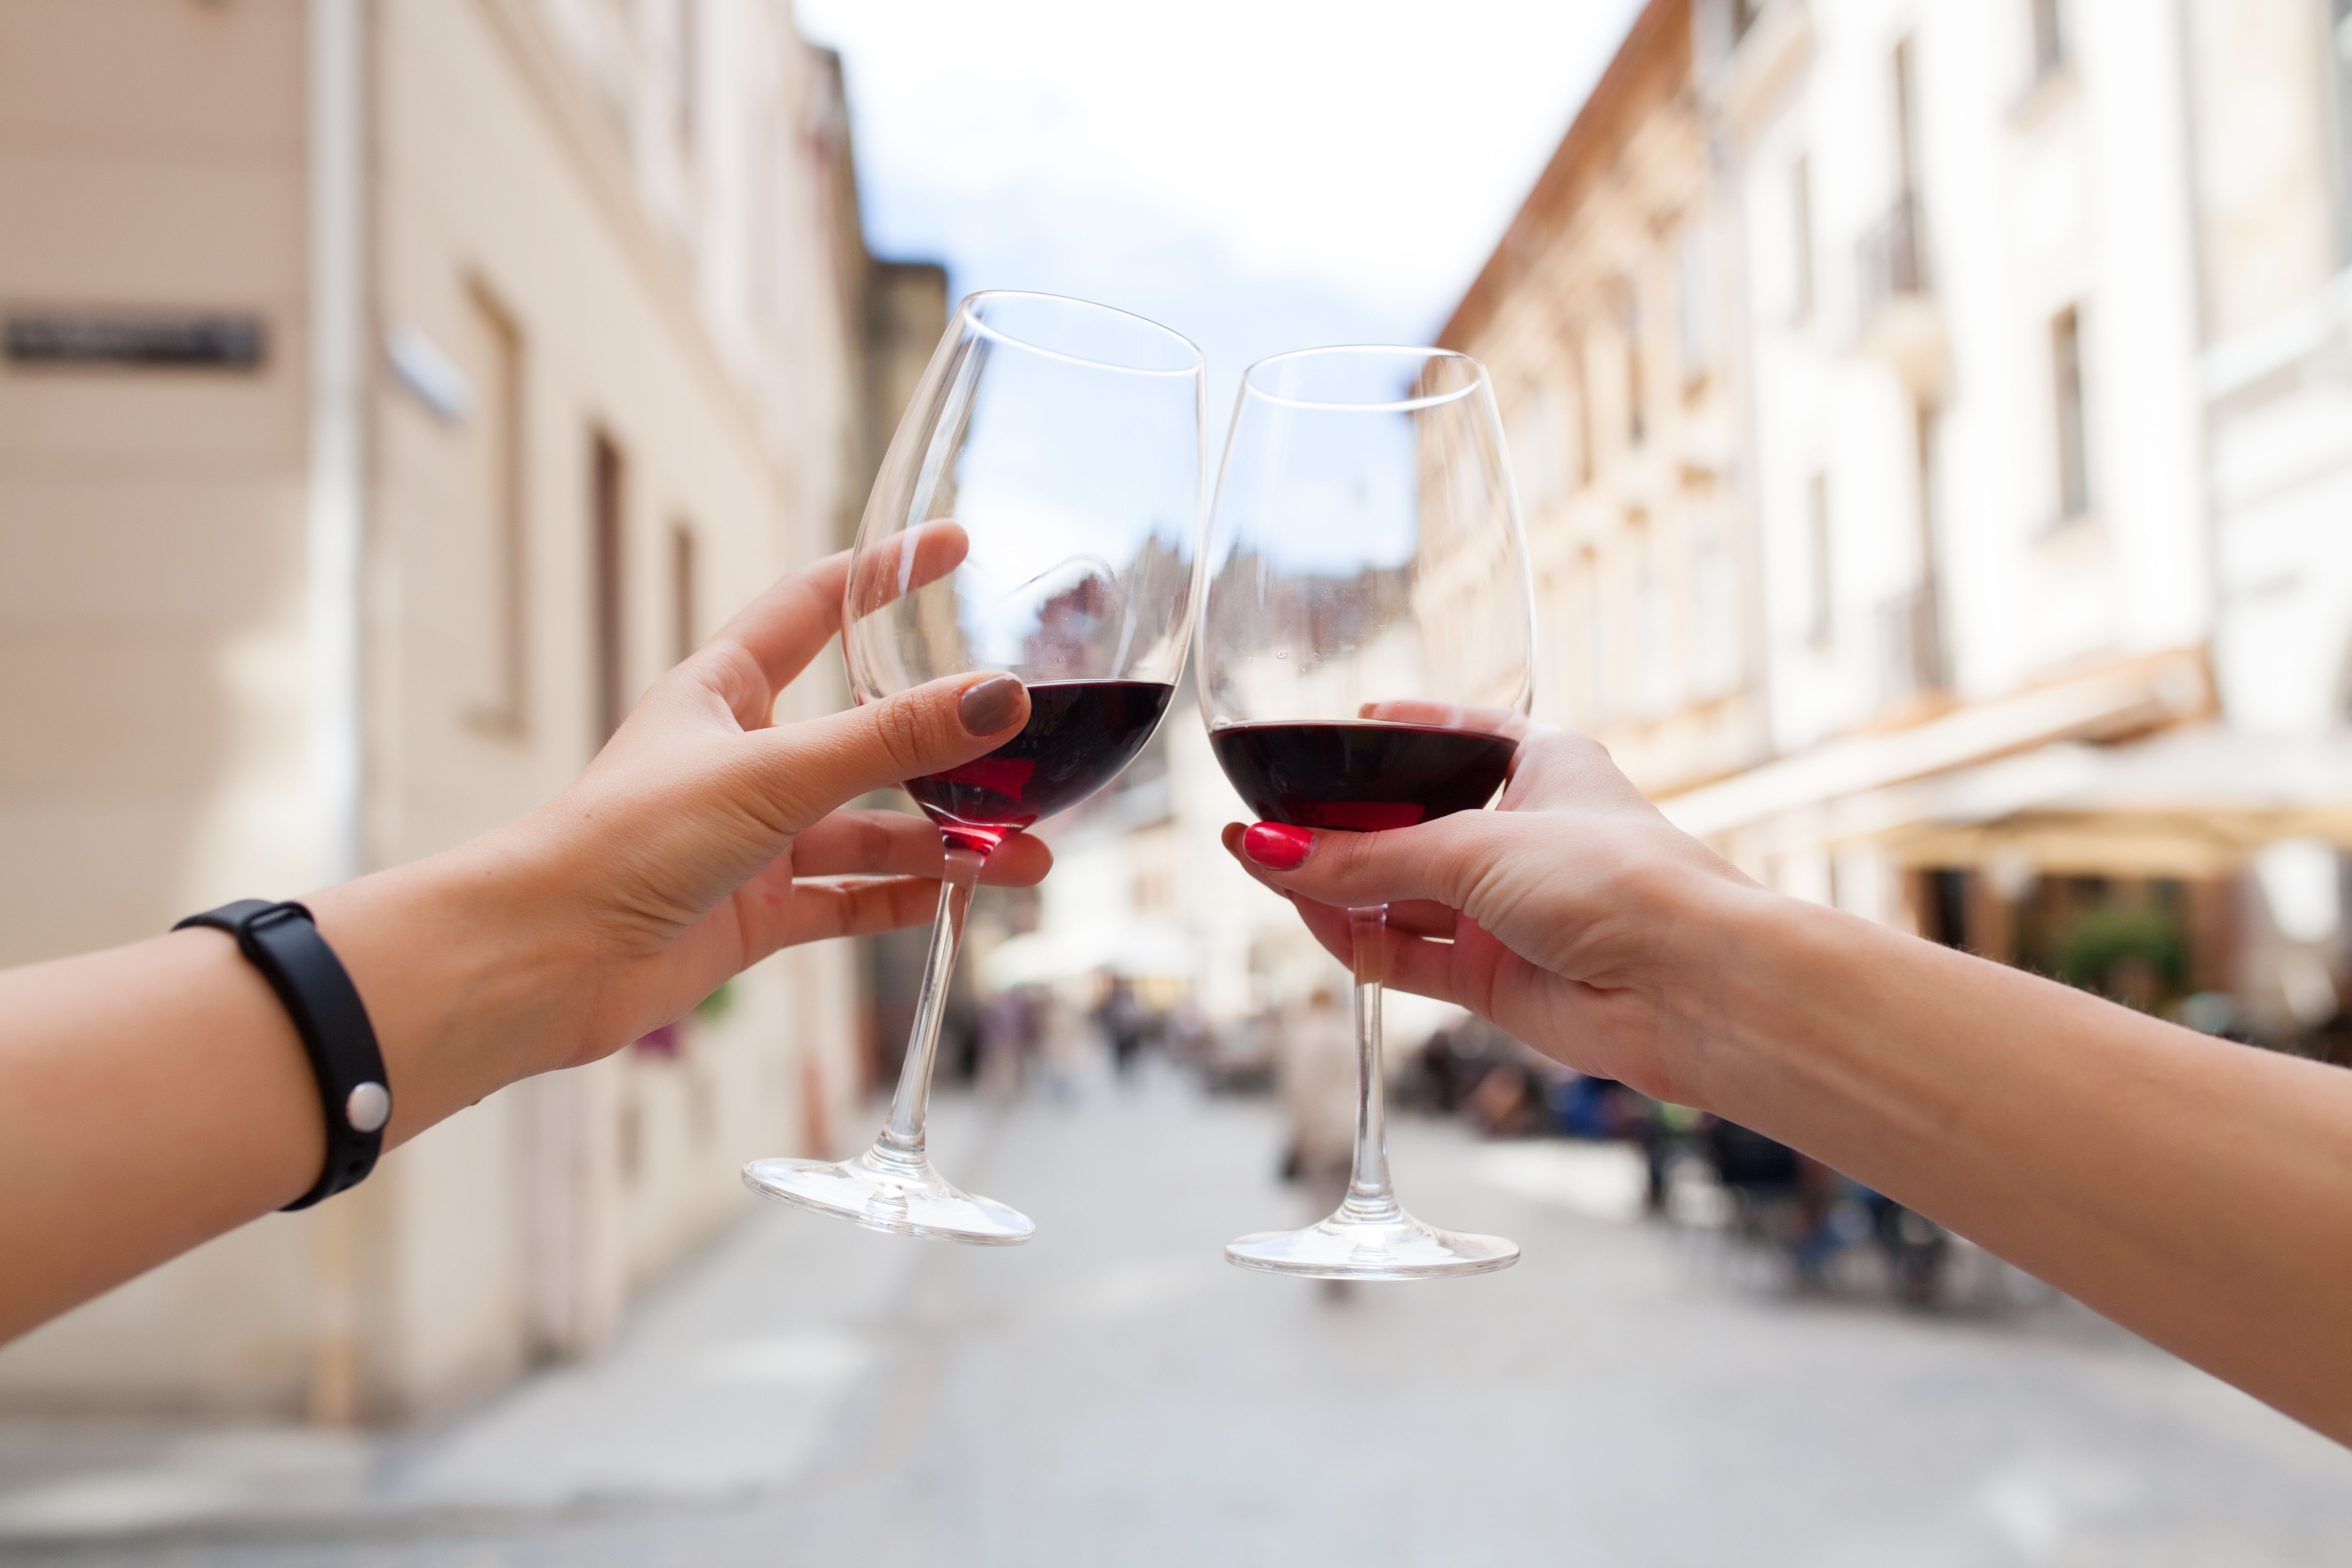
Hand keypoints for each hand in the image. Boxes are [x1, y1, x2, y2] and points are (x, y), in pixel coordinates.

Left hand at [531, 539, 1047, 1064]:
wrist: (544, 962)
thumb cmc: (626, 841)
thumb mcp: (773, 775)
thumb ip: (890, 740)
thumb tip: (1000, 696)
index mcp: (724, 692)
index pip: (816, 606)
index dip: (883, 574)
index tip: (953, 546)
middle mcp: (742, 758)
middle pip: (866, 734)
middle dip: (948, 746)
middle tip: (1025, 747)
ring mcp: (751, 840)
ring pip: (870, 828)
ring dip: (947, 843)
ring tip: (1029, 857)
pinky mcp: (754, 914)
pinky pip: (849, 902)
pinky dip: (907, 902)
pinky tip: (964, 901)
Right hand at [1220, 724, 1757, 1105]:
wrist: (1692, 987)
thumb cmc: (1618, 881)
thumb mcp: (1476, 848)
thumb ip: (1366, 858)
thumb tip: (1270, 851)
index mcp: (1541, 766)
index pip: (1452, 735)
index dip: (1395, 732)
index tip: (1334, 731)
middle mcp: (1520, 835)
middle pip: (1408, 825)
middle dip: (1338, 823)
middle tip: (1262, 816)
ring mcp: (1503, 911)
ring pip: (1396, 894)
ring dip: (1330, 882)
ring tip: (1256, 861)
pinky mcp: (1491, 978)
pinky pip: (1402, 952)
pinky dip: (1352, 937)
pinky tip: (1301, 910)